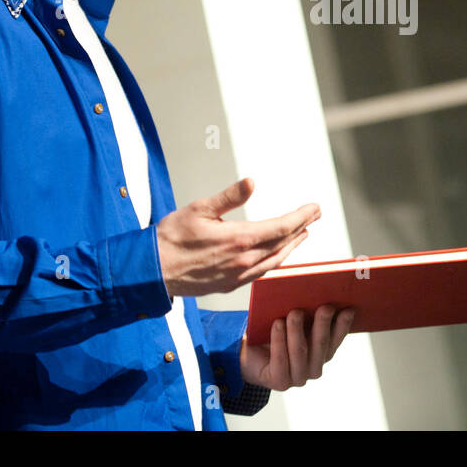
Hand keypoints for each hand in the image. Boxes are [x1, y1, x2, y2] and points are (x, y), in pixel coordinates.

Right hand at [156, 178, 318, 296]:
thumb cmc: (171, 238)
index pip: (281, 227)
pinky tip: (277, 254)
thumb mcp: (199, 209)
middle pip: (283, 243)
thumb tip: (251, 182)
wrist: (152, 271)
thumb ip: (229, 197)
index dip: (301, 216)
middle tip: (315, 215)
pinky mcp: (230, 284)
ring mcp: (238, 275)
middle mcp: (244, 260)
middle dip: (302, 228)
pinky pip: (262, 272)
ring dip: (292, 246)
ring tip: (302, 233)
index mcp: (239, 239)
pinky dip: (276, 260)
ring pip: (275, 260)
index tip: (315, 208)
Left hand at [240, 304, 354, 390]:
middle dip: (323, 324)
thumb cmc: (275, 332)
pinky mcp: (280, 382)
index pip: (336, 339)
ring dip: (298, 330)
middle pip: (321, 345)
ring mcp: (298, 378)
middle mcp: (314, 368)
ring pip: (300, 351)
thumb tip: (317, 292)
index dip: (343, 325)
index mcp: (323, 354)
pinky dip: (279, 340)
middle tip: (324, 307)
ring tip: (295, 312)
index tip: (348, 309)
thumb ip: (308, 312)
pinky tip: (278, 324)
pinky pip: (281, 360)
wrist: (249, 352)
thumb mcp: (294, 321)